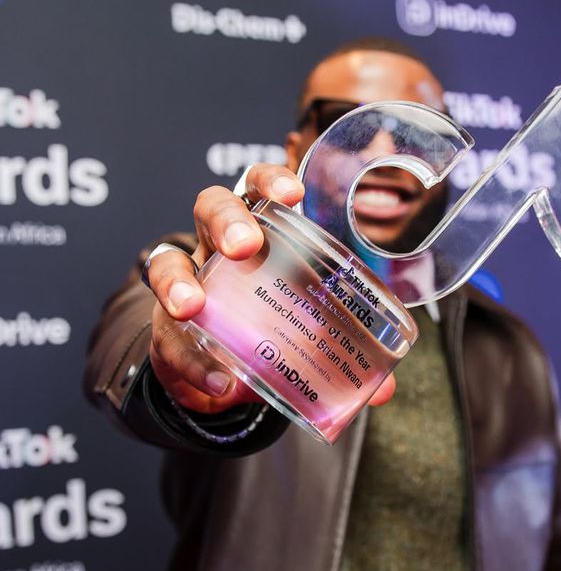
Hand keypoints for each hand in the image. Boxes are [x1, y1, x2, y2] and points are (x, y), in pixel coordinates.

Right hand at [145, 164, 395, 413]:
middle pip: (210, 208)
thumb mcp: (304, 336)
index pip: (258, 189)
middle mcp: (217, 251)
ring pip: (167, 262)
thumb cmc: (267, 333)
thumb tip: (386, 389)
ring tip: (195, 306)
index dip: (271, 182)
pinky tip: (217, 379)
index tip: (293, 195)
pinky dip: (191, 361)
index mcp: (260, 237)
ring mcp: (187, 289)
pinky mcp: (165, 333)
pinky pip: (167, 338)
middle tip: (245, 246)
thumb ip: (343, 355)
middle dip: (226, 220)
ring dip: (179, 283)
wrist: (220, 377)